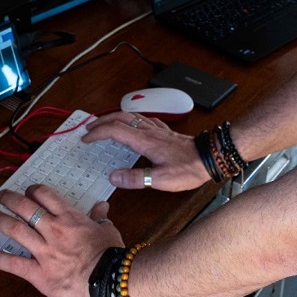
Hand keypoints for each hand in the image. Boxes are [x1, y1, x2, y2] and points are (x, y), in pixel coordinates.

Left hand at [0, 185, 122, 296]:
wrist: (110, 281)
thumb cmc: (112, 257)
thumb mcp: (108, 231)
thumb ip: (100, 218)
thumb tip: (102, 208)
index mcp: (70, 218)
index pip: (46, 196)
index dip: (34, 190)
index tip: (29, 190)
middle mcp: (53, 230)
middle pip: (26, 208)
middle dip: (11, 200)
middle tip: (1, 196)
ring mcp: (44, 251)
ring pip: (15, 230)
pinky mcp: (39, 273)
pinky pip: (13, 263)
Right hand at [83, 112, 210, 191]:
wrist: (210, 157)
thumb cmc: (188, 169)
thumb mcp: (160, 180)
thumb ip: (135, 178)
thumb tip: (113, 177)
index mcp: (145, 141)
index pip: (115, 130)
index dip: (97, 133)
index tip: (86, 139)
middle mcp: (149, 131)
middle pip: (120, 118)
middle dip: (101, 122)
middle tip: (89, 129)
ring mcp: (158, 129)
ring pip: (131, 116)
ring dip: (114, 118)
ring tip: (104, 124)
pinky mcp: (165, 131)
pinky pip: (143, 119)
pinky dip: (131, 119)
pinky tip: (133, 124)